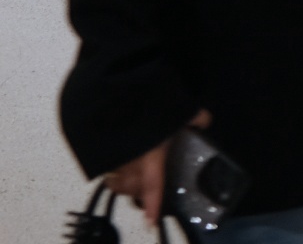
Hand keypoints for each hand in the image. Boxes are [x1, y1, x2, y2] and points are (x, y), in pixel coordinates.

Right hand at [105, 110, 209, 226]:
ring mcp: (112, 155)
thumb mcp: (178, 107)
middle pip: (131, 187)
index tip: (151, 220)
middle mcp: (129, 160)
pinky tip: (123, 154)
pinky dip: (115, 165)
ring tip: (134, 172)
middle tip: (147, 183)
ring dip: (125, 180)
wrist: (113, 83)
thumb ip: (194, 117)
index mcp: (150, 155)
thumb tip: (204, 122)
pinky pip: (108, 165)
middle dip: (138, 189)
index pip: (153, 186)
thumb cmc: (149, 100)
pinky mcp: (98, 148)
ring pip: (116, 178)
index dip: (153, 204)